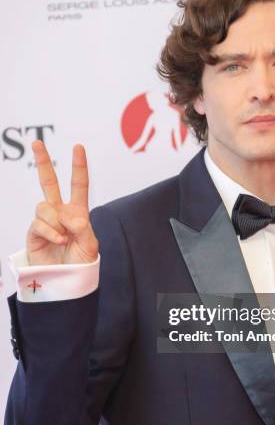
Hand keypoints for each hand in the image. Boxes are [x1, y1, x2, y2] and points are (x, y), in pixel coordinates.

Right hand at [27, 141, 98, 264]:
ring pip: (45, 206)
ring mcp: (46, 221)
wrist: (66, 281)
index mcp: (77, 212)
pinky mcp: (34, 233)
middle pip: (49, 182)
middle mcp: (60, 213)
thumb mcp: (90, 246)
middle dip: (43, 162)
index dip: (78, 166)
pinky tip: (58, 241)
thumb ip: (83, 230)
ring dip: (56, 222)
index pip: (78, 185)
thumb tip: (71, 217)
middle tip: (37, 143)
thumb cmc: (81, 263)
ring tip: (63, 238)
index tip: (78, 147)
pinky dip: (51, 232)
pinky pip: (39, 223)